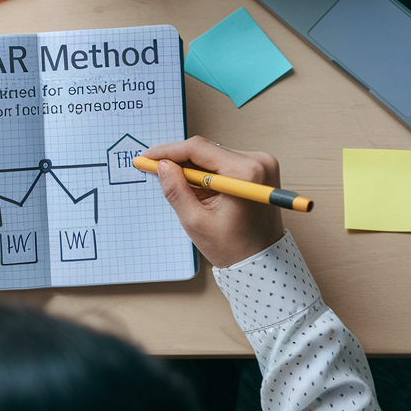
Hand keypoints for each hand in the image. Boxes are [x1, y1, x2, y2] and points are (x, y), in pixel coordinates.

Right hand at [143, 136, 284, 267]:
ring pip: (214, 155)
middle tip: (153, 168)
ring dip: (192, 167)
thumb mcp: (196, 221)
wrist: (262, 261)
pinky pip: (224, 162)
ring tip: (176, 183)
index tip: (148, 157)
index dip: (168, 151)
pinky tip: (196, 186)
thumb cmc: (234, 247)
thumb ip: (176, 190)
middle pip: (207, 149)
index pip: (198, 149)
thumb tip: (163, 166)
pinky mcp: (259, 168)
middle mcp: (258, 161)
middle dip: (178, 159)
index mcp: (245, 173)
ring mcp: (261, 163)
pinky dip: (206, 171)